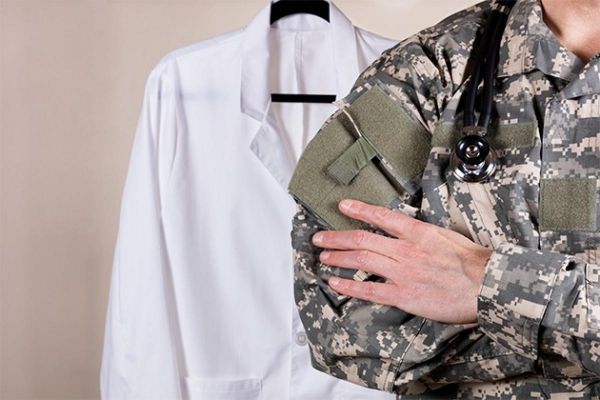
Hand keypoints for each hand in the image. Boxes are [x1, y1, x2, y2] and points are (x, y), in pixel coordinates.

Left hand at [311, 199, 492, 323]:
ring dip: (339, 258)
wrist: (489, 287)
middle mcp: (406, 250)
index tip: (343, 206)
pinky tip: (336, 282)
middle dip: (337, 237)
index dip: (359, 210)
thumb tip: (408, 232)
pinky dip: (350, 286)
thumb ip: (424, 235)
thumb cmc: (475, 263)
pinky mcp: (404, 296)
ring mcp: (403, 273)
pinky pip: (369, 290)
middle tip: (319, 237)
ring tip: (324, 256)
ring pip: (362, 261)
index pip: (382, 217)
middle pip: (363, 240)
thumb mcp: (448, 237)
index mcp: (418, 233)